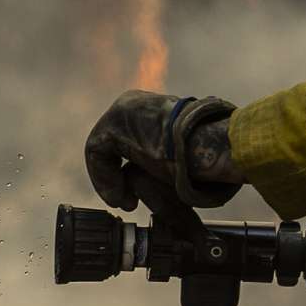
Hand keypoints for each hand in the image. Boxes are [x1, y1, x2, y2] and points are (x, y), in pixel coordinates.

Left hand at [84, 90, 243, 211]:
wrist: (208, 146)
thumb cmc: (205, 157)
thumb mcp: (183, 155)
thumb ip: (166, 159)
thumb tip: (171, 181)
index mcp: (152, 108)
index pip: (128, 139)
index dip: (129, 169)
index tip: (137, 194)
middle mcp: (134, 103)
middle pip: (113, 144)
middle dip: (117, 175)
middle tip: (128, 199)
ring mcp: (122, 111)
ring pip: (103, 150)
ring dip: (110, 180)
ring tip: (125, 201)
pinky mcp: (113, 124)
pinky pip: (97, 153)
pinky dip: (105, 179)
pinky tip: (120, 196)